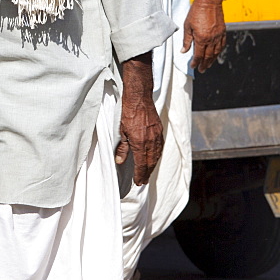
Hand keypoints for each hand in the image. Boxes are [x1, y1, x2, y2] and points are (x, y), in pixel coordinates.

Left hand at [115, 53, 163, 185]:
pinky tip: (154, 158)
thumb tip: (119, 161)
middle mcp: (150, 142)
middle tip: (143, 181)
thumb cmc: (128, 113)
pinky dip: (157, 156)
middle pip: (150, 162)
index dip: (140, 174)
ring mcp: (157, 136)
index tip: (138, 182)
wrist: (139, 98)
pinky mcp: (159, 130)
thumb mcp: (121, 131)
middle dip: (146, 173)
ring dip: (152, 166)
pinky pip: (160, 147)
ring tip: (148, 173)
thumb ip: (122, 148)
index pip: (141, 164)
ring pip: (156, 156)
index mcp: (140, 143)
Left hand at [182, 0, 226, 72]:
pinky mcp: (223, 31)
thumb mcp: (187, 26)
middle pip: (208, 56)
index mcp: (201, 38)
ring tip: (208, 65)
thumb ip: (186, 40)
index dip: (195, 62)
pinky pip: (222, 45)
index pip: (198, 55)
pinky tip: (216, 54)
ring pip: (216, 52)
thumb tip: (183, 51)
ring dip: (212, 60)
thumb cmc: (196, 12)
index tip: (193, 66)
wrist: (209, 1)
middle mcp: (211, 39)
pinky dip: (219, 51)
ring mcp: (218, 36)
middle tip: (202, 70)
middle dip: (204, 64)